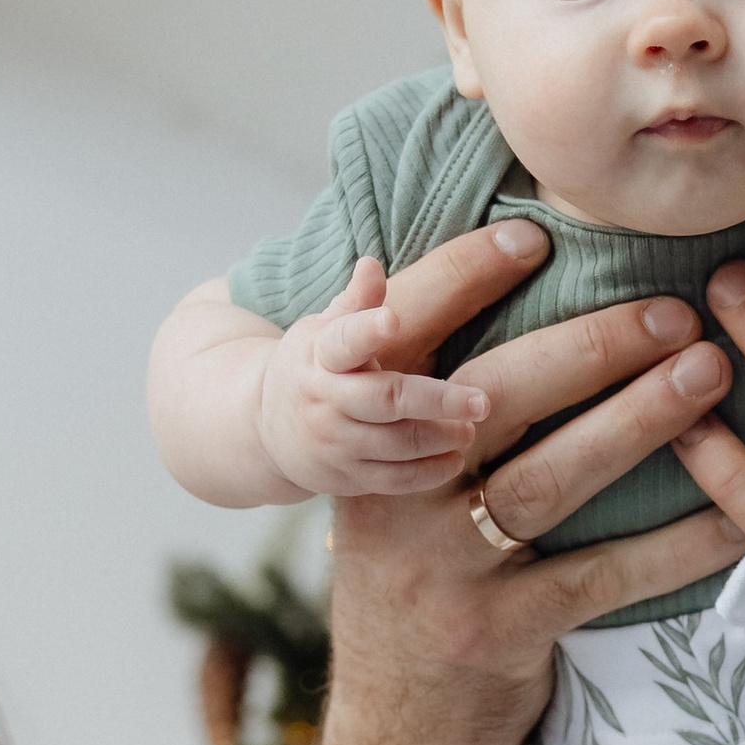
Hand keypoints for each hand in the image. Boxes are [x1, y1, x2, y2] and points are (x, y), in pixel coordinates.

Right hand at [254, 257, 494, 498]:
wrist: (263, 428)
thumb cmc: (310, 366)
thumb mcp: (323, 330)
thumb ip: (355, 303)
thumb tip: (372, 264)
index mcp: (319, 355)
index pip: (343, 341)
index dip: (366, 331)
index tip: (392, 320)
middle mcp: (324, 399)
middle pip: (384, 400)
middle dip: (436, 401)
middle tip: (481, 401)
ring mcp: (334, 442)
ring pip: (395, 444)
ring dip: (439, 438)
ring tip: (471, 428)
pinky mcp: (345, 476)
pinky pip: (393, 479)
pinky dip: (428, 472)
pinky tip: (455, 458)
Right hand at [319, 216, 744, 744]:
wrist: (403, 723)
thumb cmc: (420, 570)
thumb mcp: (390, 481)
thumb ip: (404, 387)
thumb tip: (378, 264)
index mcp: (369, 442)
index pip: (409, 342)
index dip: (463, 281)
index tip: (539, 233)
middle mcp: (396, 499)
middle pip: (493, 401)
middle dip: (588, 347)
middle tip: (676, 308)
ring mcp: (445, 571)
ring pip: (548, 481)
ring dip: (636, 423)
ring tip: (712, 373)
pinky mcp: (498, 634)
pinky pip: (600, 579)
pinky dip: (674, 545)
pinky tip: (738, 515)